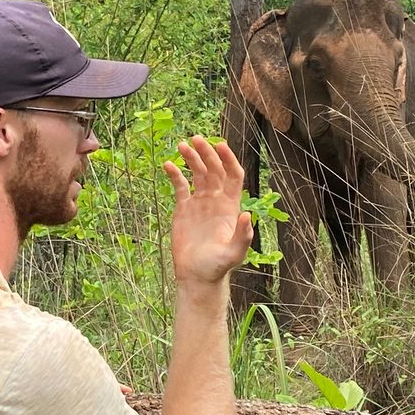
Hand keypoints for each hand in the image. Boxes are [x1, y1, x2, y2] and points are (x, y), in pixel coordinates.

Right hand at [163, 136, 253, 284]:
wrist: (196, 275)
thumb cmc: (217, 266)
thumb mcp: (233, 254)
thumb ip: (242, 236)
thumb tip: (247, 215)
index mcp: (230, 206)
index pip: (233, 175)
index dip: (228, 159)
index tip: (220, 145)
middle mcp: (216, 200)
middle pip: (214, 169)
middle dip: (207, 153)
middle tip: (196, 139)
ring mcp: (200, 203)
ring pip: (197, 173)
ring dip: (191, 158)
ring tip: (182, 145)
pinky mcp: (183, 208)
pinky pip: (180, 186)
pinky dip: (175, 174)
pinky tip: (167, 165)